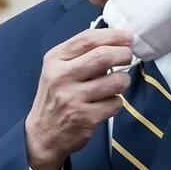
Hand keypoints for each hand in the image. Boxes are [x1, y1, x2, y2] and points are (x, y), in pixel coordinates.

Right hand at [25, 28, 132, 169]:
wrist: (42, 134)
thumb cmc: (55, 96)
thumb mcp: (57, 69)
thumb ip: (80, 54)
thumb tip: (115, 42)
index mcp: (55, 59)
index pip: (87, 39)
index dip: (113, 35)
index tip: (128, 37)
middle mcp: (62, 76)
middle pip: (103, 56)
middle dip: (123, 54)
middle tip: (128, 56)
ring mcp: (73, 98)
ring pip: (114, 80)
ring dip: (123, 79)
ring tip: (119, 82)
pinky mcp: (86, 118)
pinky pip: (115, 103)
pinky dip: (117, 100)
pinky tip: (108, 101)